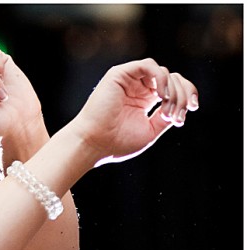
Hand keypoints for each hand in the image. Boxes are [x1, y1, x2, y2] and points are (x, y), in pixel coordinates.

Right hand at [71, 58, 198, 165]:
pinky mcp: (121, 74)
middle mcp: (138, 87)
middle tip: (175, 116)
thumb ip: (166, 117)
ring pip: (164, 72)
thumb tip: (182, 107)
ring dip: (172, 90)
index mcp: (144, 100)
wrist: (93, 144)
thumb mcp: (150, 131)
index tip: (194, 107)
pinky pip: (149, 65)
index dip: (187, 94)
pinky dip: (160, 78)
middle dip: (181, 95)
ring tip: (167, 109)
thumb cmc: (116, 143)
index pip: (173, 88)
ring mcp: (130, 79)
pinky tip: (161, 94)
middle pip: (173, 79)